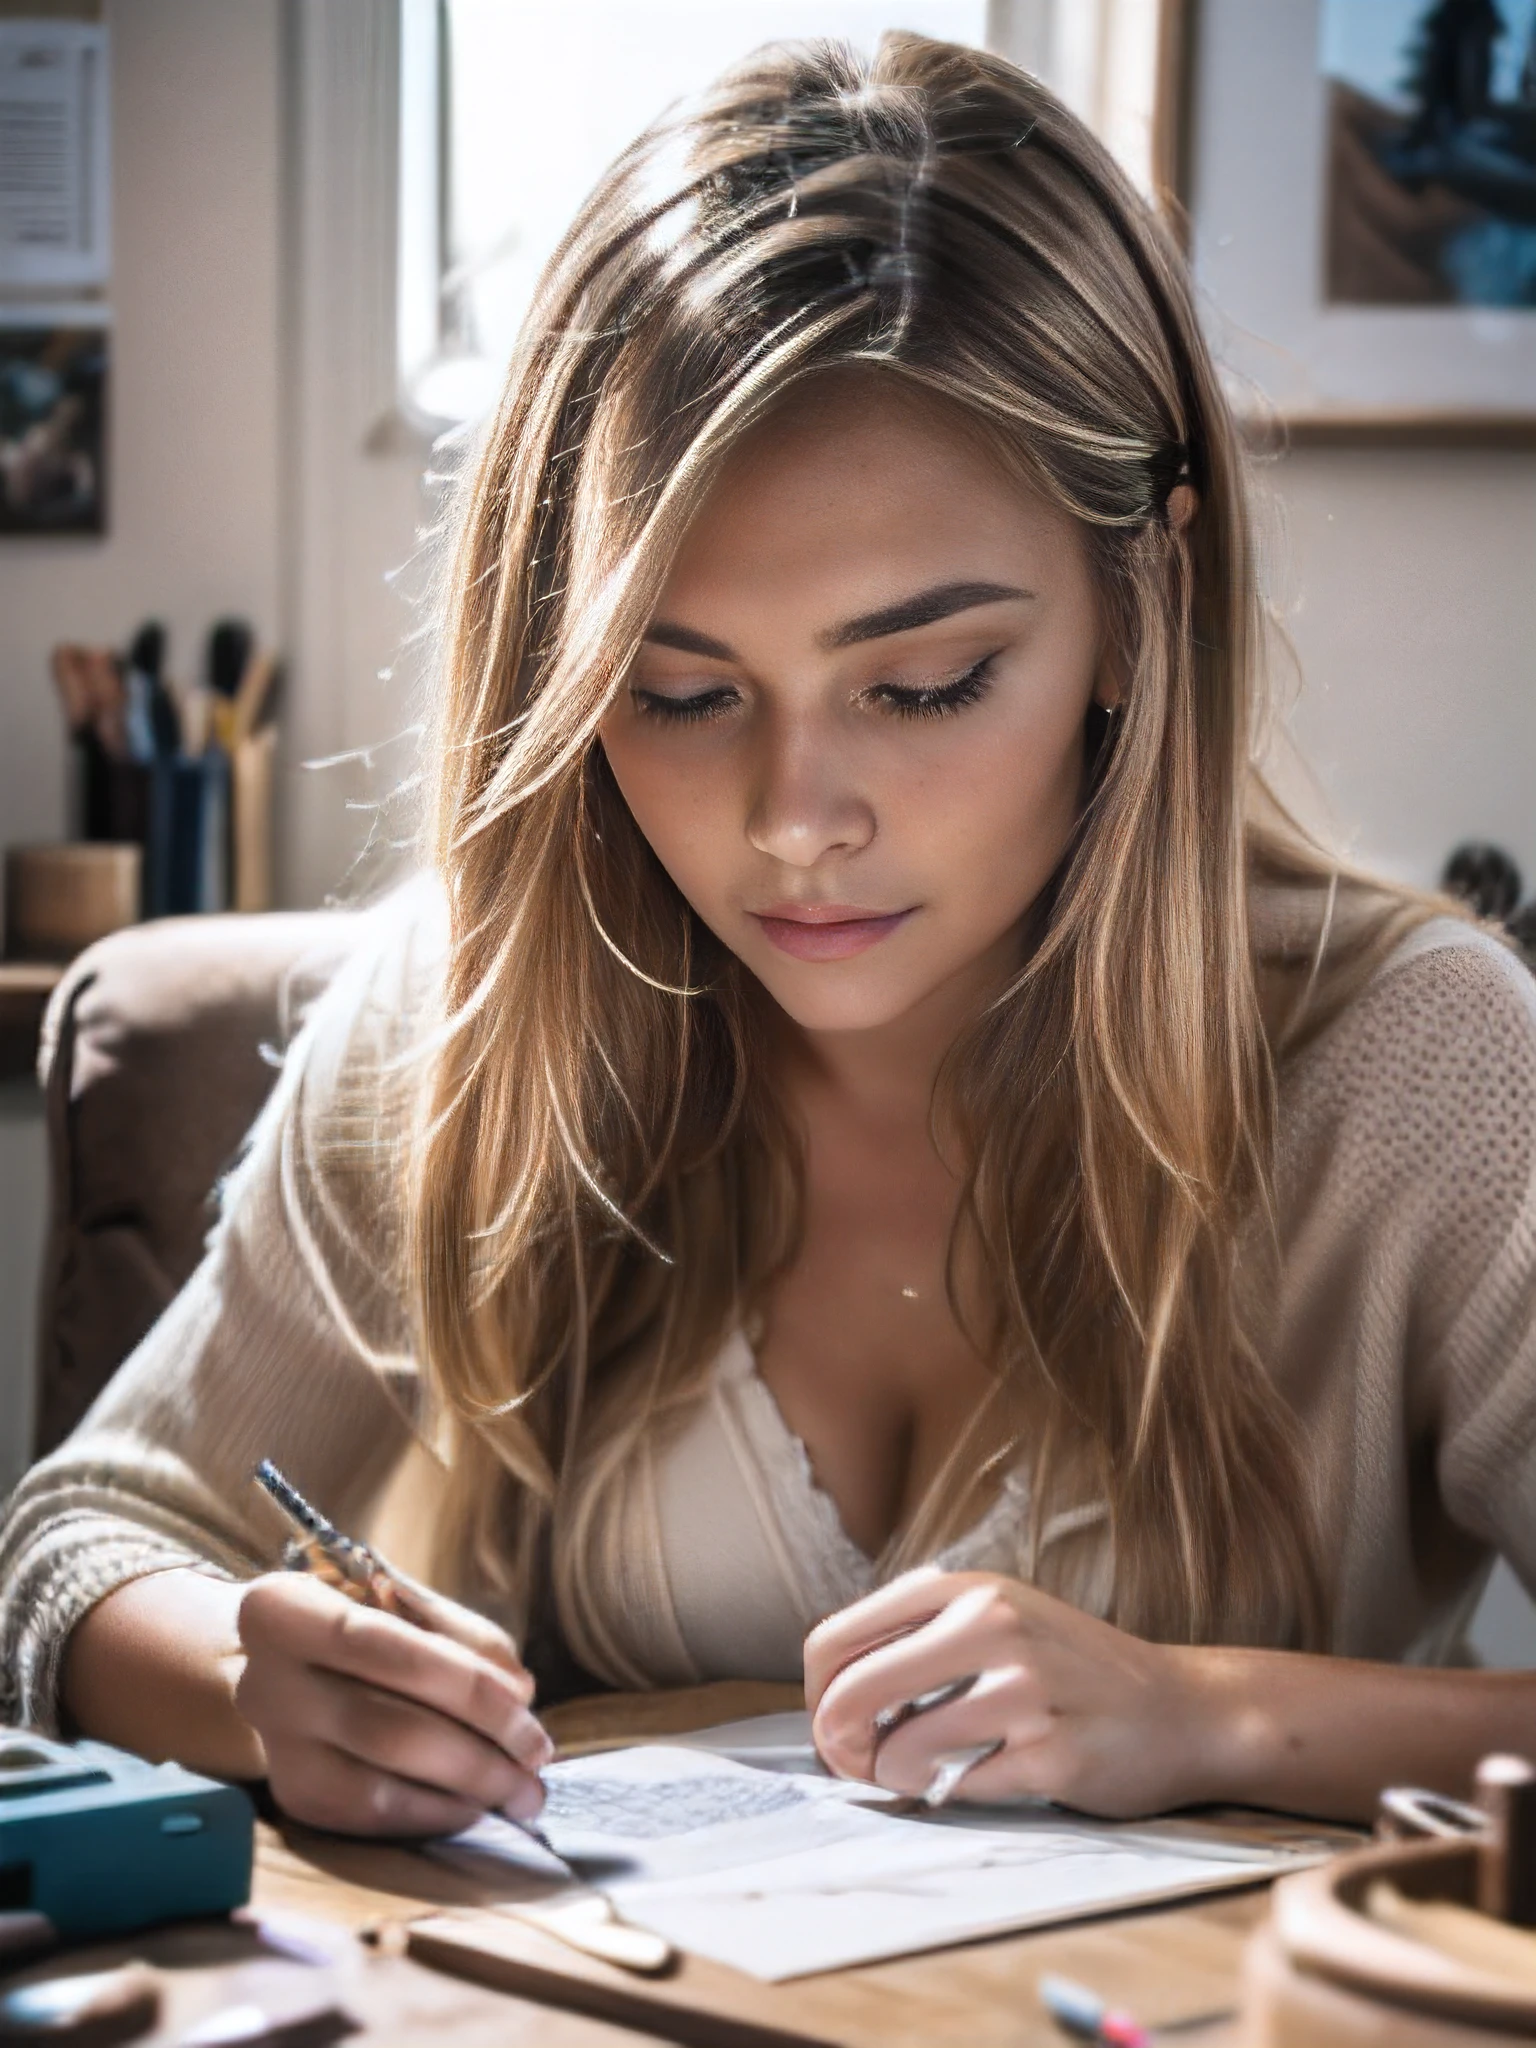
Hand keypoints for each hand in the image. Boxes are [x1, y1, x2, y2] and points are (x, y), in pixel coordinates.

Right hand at [235, 1572, 552, 1836]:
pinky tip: (475, 1804)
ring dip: (465, 1792)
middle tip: (538, 1764)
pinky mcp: (292, 1797)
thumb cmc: (361, 1621)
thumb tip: (520, 1691)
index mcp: (283, 1611)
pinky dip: (432, 1814)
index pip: (386, 1649)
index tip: (528, 1706)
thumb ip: (462, 1636)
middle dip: (478, 1751)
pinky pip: (371, 1818)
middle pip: (388, 1727)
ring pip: (380, 1782)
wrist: (287, 1666)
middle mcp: (264, 1683)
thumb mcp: (402, 1603)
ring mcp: (274, 1748)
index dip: (464, 1683)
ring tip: (521, 1792)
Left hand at [805, 1567, 1210, 1817]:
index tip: (830, 1722)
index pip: (837, 1639)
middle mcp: (991, 1625)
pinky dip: (947, 1793)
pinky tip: (972, 1778)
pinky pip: (957, 1787)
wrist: (1181, 1708)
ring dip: (894, 1776)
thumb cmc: (1070, 1668)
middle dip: (838, 1744)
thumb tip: (828, 1695)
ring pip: (899, 1749)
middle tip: (853, 1764)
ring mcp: (1023, 1688)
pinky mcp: (1050, 1753)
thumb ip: (918, 1638)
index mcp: (966, 1588)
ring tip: (920, 1771)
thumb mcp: (995, 1616)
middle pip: (853, 1693)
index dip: (817, 1693)